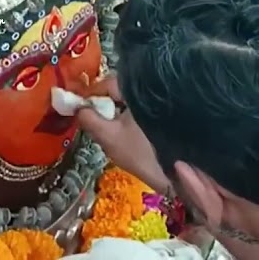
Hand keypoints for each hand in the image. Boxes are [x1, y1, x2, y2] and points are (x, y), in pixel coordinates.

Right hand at [77, 75, 170, 192]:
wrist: (180, 176)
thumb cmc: (143, 153)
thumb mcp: (108, 137)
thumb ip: (89, 119)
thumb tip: (78, 108)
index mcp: (137, 91)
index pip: (108, 83)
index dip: (92, 94)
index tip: (80, 107)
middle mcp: (152, 92)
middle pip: (120, 91)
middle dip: (105, 104)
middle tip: (94, 120)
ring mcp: (162, 104)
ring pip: (131, 102)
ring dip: (118, 112)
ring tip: (110, 129)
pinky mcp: (169, 118)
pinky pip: (142, 111)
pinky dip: (132, 119)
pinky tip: (129, 135)